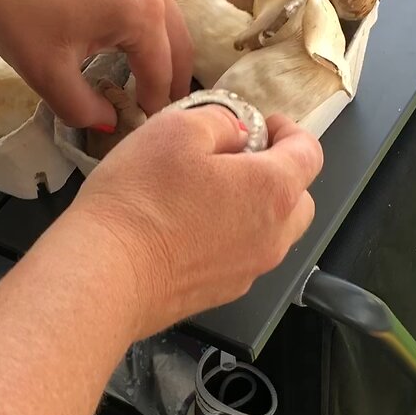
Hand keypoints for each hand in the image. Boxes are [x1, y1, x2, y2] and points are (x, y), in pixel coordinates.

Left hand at [0, 0, 192, 128]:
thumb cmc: (16, 8)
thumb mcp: (47, 73)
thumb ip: (84, 109)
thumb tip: (108, 121)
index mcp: (143, 15)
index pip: (162, 73)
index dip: (156, 105)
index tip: (149, 126)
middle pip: (178, 41)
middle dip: (173, 76)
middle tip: (164, 104)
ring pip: (165, 11)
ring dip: (162, 44)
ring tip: (148, 69)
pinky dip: (145, 14)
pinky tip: (124, 27)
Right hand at [64, 107, 323, 338]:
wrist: (106, 274)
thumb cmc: (141, 197)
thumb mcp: (177, 128)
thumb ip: (220, 120)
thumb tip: (236, 130)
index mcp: (273, 190)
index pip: (309, 154)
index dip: (291, 131)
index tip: (263, 123)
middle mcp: (274, 236)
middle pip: (299, 199)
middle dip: (279, 173)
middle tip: (238, 158)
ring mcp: (249, 271)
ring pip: (273, 233)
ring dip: (256, 209)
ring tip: (210, 193)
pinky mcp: (221, 294)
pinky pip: (241, 258)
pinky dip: (231, 238)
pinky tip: (189, 228)